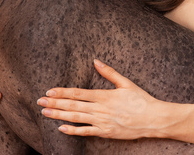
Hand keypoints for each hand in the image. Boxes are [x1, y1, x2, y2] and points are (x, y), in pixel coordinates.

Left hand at [37, 59, 159, 139]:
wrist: (154, 119)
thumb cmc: (141, 100)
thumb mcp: (126, 83)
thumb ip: (109, 72)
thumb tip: (95, 61)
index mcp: (104, 95)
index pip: (78, 93)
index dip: (62, 92)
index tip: (49, 90)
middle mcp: (100, 109)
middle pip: (73, 105)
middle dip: (55, 103)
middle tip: (39, 101)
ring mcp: (102, 122)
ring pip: (76, 118)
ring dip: (59, 115)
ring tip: (45, 112)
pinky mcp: (105, 132)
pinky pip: (86, 132)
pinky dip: (72, 130)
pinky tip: (61, 128)